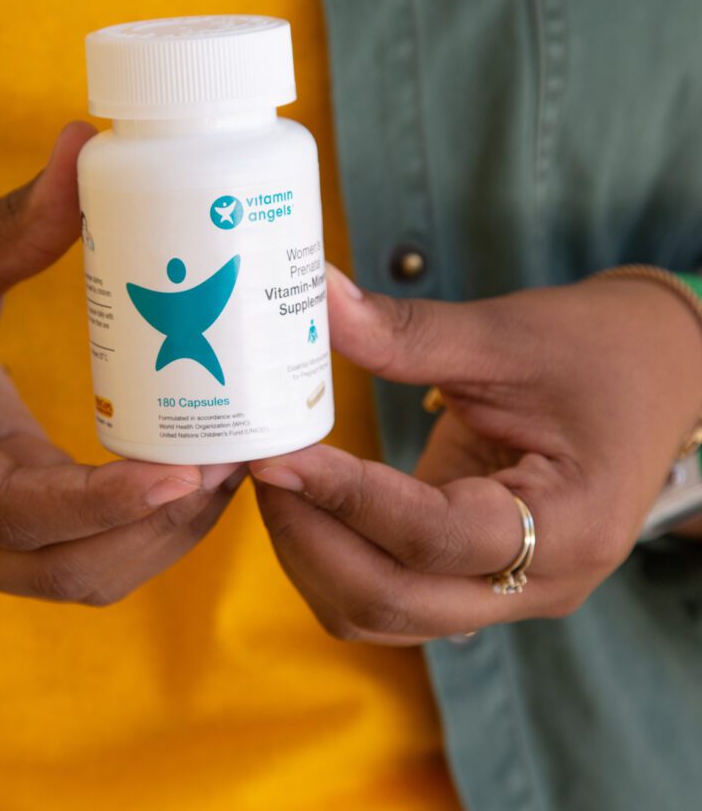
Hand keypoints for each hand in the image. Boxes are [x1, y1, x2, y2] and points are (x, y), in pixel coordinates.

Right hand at [0, 122, 242, 602]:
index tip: (194, 471)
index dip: (109, 504)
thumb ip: (14, 222)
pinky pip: (66, 544)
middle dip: (159, 528)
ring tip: (226, 467)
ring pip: (72, 573)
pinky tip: (182, 469)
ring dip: (156, 535)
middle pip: (62, 570)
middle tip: (237, 459)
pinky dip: (129, 520)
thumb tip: (92, 145)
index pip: (15, 515)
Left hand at [249, 264, 701, 642]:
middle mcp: (540, 581)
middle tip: (261, 465)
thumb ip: (409, 332)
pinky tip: (306, 502)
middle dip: (310, 538)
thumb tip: (316, 300)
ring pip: (381, 614)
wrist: (652, 375)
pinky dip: (335, 560)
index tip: (277, 453)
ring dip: (313, 557)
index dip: (345, 497)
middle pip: (394, 599)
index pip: (433, 535)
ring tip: (276, 480)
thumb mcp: (507, 335)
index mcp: (569, 523)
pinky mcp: (475, 579)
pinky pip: (388, 595)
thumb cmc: (597, 351)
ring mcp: (507, 591)